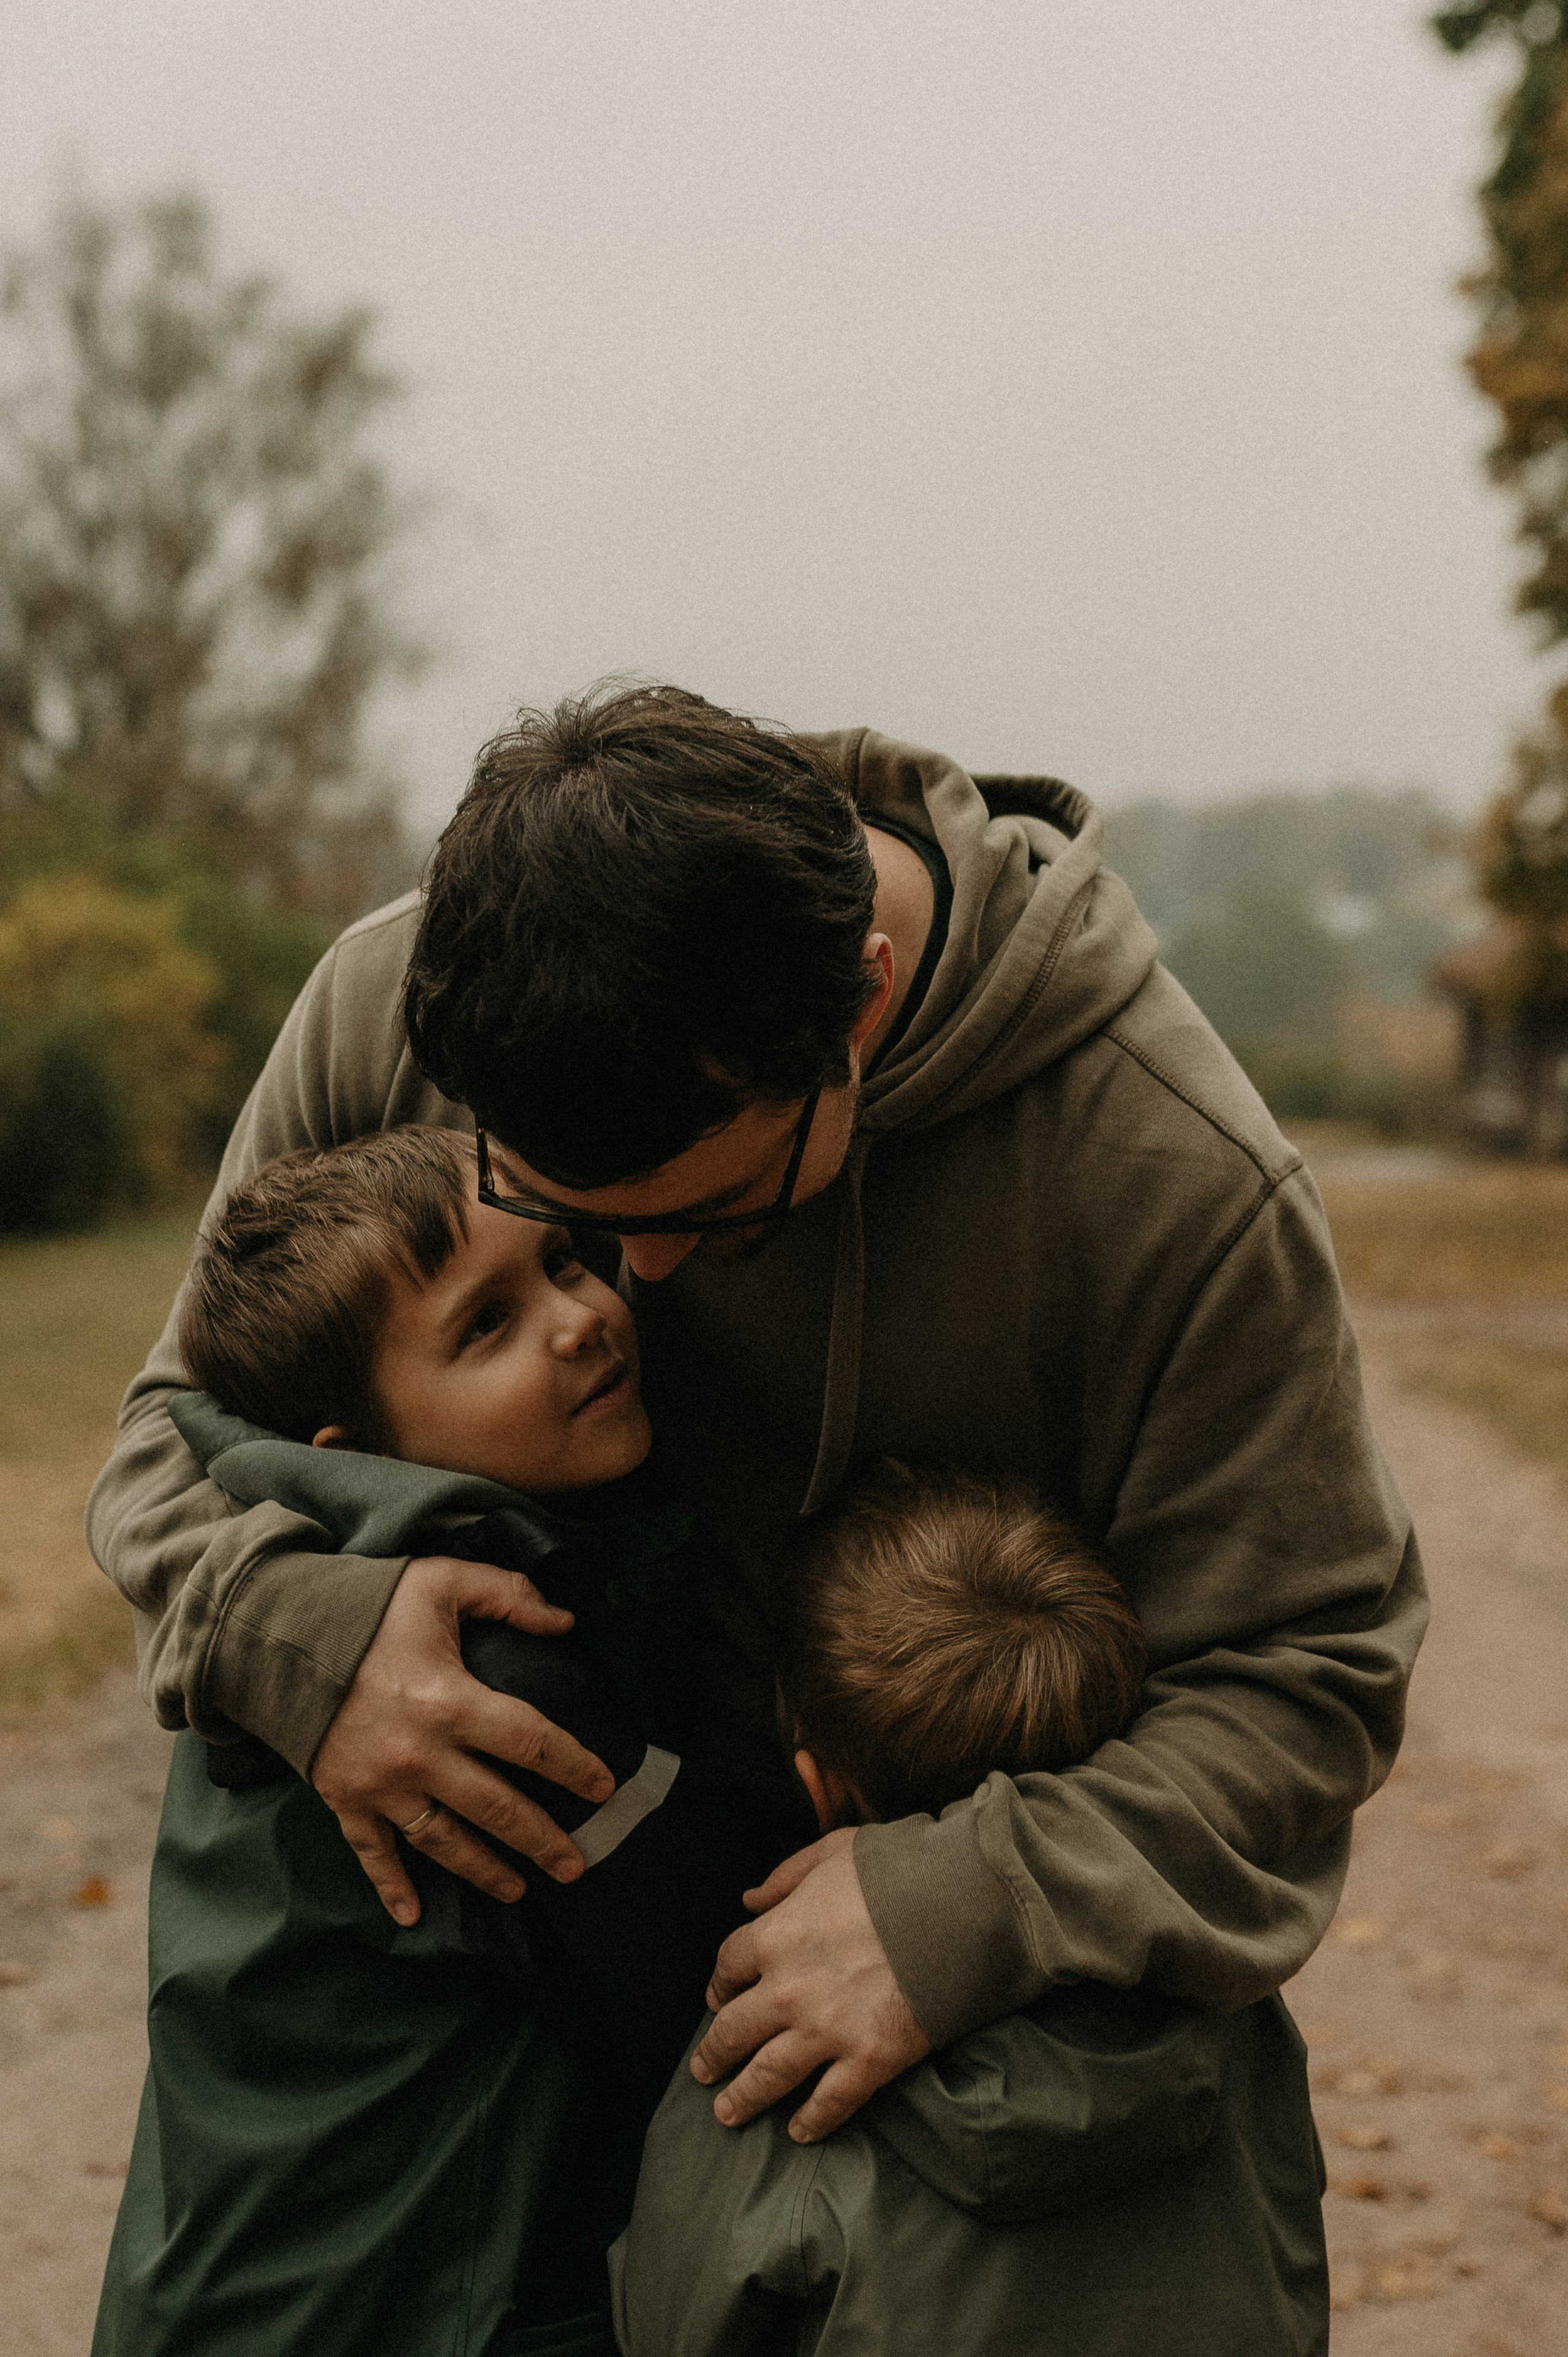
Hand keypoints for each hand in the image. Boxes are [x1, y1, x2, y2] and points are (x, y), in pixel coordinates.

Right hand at [310, 1554, 613, 1925]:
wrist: (272, 1634)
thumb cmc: (365, 1605)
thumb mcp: (440, 1581)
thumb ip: (508, 1595)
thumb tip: (566, 1620)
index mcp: (449, 1699)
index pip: (529, 1740)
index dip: (572, 1764)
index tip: (604, 1785)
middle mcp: (419, 1753)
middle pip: (496, 1807)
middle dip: (540, 1839)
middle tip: (576, 1865)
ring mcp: (380, 1784)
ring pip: (445, 1841)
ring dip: (485, 1870)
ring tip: (520, 1889)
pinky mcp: (344, 1798)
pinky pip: (372, 1854)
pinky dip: (391, 1886)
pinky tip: (413, 1916)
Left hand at [689, 1828, 931, 2142]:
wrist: (956, 1906)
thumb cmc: (895, 1870)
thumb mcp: (831, 1851)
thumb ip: (785, 1877)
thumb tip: (750, 1899)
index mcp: (775, 1936)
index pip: (728, 1967)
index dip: (720, 1986)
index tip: (718, 2000)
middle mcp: (788, 1990)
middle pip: (734, 2031)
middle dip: (714, 2054)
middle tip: (703, 2071)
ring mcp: (827, 2031)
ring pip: (770, 2076)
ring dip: (744, 2097)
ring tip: (727, 2112)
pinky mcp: (868, 2059)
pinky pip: (830, 2102)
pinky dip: (811, 2121)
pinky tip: (799, 2133)